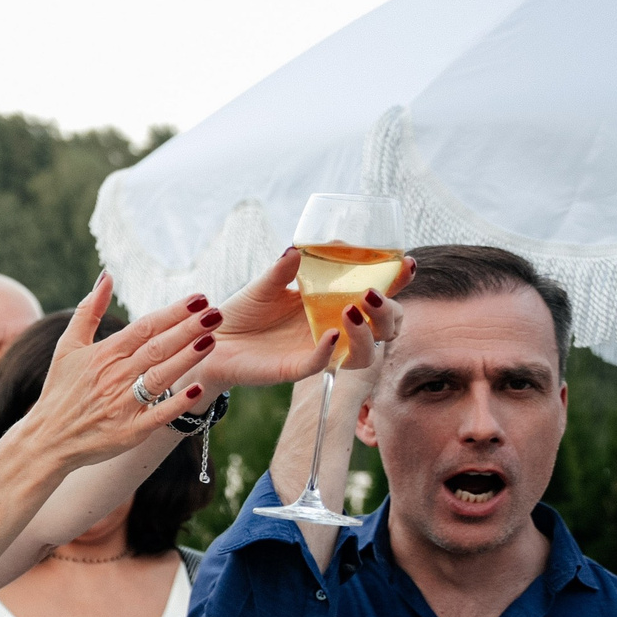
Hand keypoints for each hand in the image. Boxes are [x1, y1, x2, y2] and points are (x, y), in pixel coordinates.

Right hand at [16, 275, 217, 475]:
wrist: (46, 440)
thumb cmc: (60, 391)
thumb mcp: (68, 347)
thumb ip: (88, 310)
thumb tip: (106, 275)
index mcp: (104, 355)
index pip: (145, 327)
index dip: (173, 312)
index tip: (199, 298)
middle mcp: (114, 377)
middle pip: (157, 348)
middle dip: (188, 329)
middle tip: (216, 313)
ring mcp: (122, 405)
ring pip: (160, 377)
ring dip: (187, 358)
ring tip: (212, 340)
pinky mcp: (128, 432)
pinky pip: (157, 415)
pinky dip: (176, 403)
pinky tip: (198, 389)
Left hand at [199, 249, 411, 390]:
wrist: (211, 338)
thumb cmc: (243, 312)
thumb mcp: (265, 284)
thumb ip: (285, 268)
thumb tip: (298, 248)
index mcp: (331, 304)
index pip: (375, 295)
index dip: (396, 282)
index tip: (406, 264)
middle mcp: (332, 329)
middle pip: (383, 328)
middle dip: (389, 311)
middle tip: (373, 294)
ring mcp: (317, 351)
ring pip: (364, 353)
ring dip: (366, 333)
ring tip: (353, 310)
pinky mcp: (295, 368)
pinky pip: (321, 364)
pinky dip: (329, 350)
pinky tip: (330, 333)